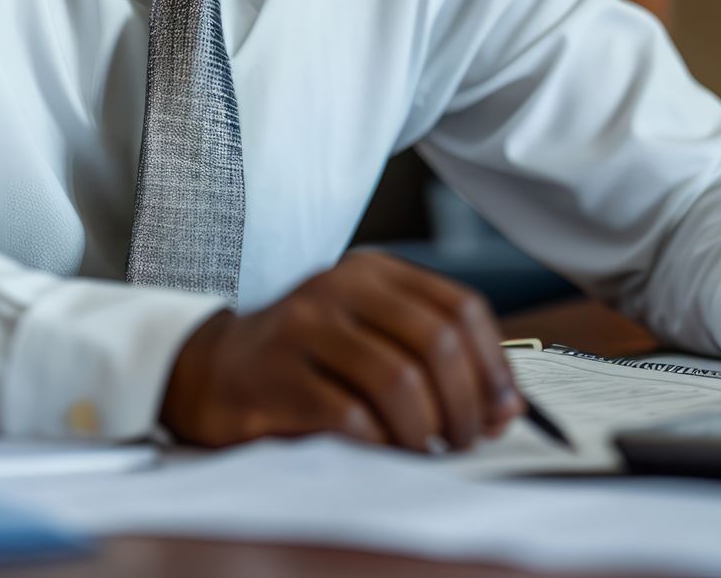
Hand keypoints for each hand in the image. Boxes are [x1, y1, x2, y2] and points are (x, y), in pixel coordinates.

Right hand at [159, 251, 523, 449]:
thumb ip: (437, 360)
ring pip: (398, 379)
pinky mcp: (276, 375)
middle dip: (465, 404)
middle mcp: (340, 287)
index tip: (502, 411)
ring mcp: (303, 327)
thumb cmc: (309, 358)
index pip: (461, 308)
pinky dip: (377, 441)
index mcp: (374, 271)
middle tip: (465, 440)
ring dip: (425, 428)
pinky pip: (349, 416)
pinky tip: (378, 448)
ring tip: (423, 449)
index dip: (494, 366)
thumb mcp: (372, 337)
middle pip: (437, 342)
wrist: (215, 370)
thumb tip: (506, 409)